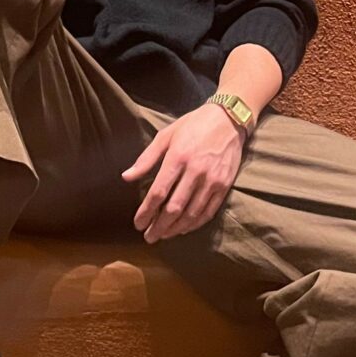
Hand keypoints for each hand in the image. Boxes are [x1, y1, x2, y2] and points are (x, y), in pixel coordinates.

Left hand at [121, 102, 244, 241]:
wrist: (229, 119)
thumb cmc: (193, 125)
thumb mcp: (166, 135)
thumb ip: (146, 158)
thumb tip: (126, 177)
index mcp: (178, 157)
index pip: (159, 192)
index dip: (146, 211)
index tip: (138, 224)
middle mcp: (195, 171)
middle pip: (174, 207)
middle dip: (159, 226)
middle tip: (148, 237)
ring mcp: (212, 180)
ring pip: (192, 213)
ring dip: (175, 228)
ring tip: (163, 235)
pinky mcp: (224, 185)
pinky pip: (208, 211)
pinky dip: (194, 224)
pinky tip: (183, 228)